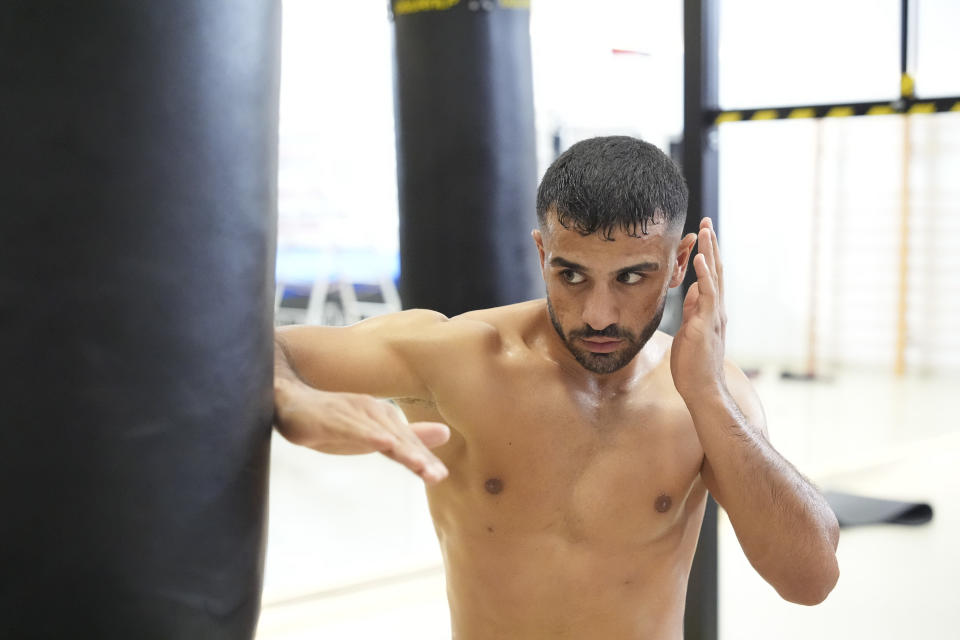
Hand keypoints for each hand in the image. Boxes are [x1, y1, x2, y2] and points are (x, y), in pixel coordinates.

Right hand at [273, 380, 449, 484]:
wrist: (290, 399)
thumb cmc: (334, 421)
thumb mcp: (372, 435)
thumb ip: (408, 438)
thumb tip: (446, 433)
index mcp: (384, 419)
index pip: (408, 443)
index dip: (423, 459)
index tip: (440, 476)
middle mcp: (373, 413)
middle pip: (399, 439)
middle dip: (418, 457)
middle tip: (437, 476)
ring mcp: (353, 414)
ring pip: (380, 433)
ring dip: (400, 448)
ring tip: (418, 464)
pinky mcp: (332, 418)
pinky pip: (352, 427)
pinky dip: (367, 435)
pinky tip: (382, 443)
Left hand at [671, 217, 726, 400]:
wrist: (702, 388)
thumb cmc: (693, 364)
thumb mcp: (690, 331)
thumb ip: (693, 311)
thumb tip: (692, 292)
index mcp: (710, 310)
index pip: (711, 276)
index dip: (706, 254)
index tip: (701, 234)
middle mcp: (716, 309)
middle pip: (716, 270)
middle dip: (710, 245)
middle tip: (705, 221)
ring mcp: (713, 315)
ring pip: (714, 277)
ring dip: (709, 252)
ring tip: (705, 230)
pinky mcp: (706, 323)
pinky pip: (707, 295)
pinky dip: (704, 275)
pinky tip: (700, 259)